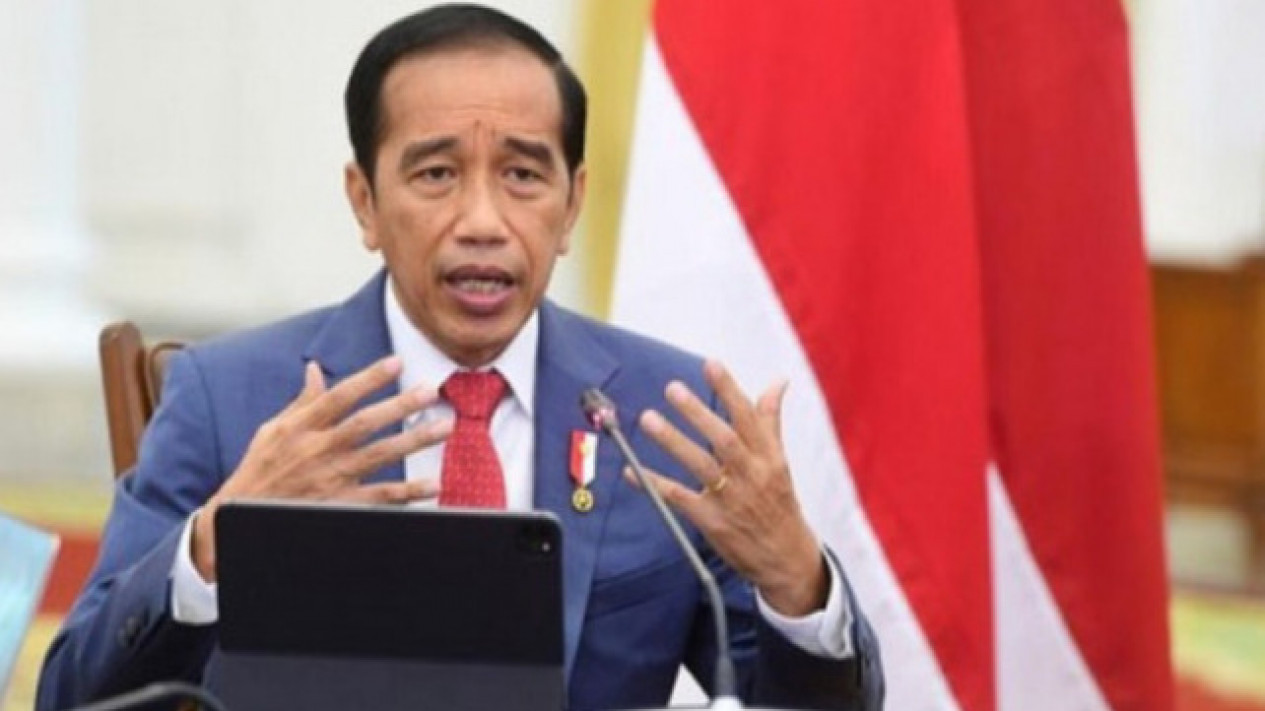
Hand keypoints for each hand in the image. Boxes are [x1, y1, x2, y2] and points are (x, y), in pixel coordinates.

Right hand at [191, 355, 451, 580]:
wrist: (241, 520)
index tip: (397, 363)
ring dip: (414, 442)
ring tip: (444, 428)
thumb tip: (315, 369)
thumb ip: (302, 403)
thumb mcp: (272, 432)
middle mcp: (317, 451)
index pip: (339, 397)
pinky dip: (407, 492)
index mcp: (301, 428)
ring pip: (379, 456)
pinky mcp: (339, 506)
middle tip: (431, 390)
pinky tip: (433, 485)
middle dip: (399, 406)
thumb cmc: (259, 472)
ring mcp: (330, 480)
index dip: (368, 378)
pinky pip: (380, 498)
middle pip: (364, 424)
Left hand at [635, 360, 826, 615]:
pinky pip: (679, 499)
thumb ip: (770, 420)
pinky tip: (631, 471)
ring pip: (700, 465)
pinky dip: (655, 483)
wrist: (786, 558)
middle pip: (724, 439)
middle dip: (698, 413)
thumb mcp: (780, 461)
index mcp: (768, 457)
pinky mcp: (712, 522)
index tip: (711, 364)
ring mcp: (731, 499)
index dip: (730, 389)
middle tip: (673, 389)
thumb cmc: (780, 503)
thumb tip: (778, 381)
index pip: (749, 416)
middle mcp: (751, 475)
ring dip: (673, 441)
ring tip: (648, 419)